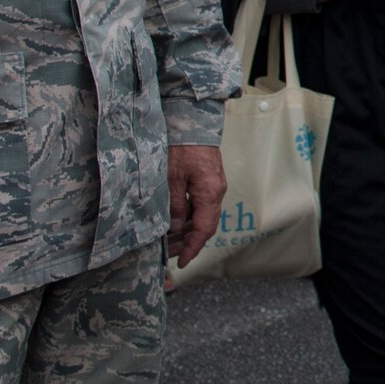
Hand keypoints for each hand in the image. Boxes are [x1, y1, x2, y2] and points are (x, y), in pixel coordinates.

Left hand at [166, 145, 226, 269]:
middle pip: (205, 226)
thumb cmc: (183, 146)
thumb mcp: (171, 177)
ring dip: (187, 231)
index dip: (192, 248)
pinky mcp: (209, 181)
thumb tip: (175, 228)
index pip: (203, 229)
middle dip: (188, 243)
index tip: (181, 262)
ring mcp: (214, 186)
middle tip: (169, 255)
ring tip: (168, 242)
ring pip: (203, 217)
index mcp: (210, 193)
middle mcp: (216, 192)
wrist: (194, 121)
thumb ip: (174, 205)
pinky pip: (201, 206)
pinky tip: (175, 223)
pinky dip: (189, 218)